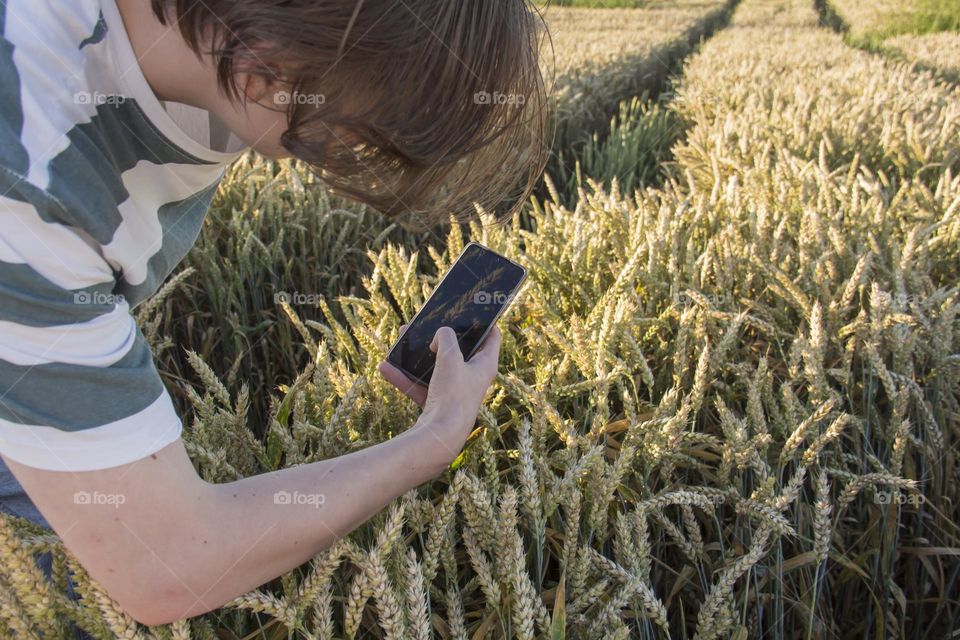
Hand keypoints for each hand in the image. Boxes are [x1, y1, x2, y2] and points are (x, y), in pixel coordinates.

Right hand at [378, 324, 501, 464]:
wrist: (439, 436)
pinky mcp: (438, 403)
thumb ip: (445, 337)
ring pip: (435, 366)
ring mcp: (454, 391)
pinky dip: (405, 377)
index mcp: (485, 365)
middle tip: (427, 322)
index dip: (484, 320)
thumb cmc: (453, 395)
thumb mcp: (450, 357)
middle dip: (440, 335)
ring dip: (418, 354)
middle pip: (458, 349)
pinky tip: (386, 367)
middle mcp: (472, 378)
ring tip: (403, 337)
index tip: (473, 309)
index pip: (491, 336)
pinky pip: (419, 386)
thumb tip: (439, 335)